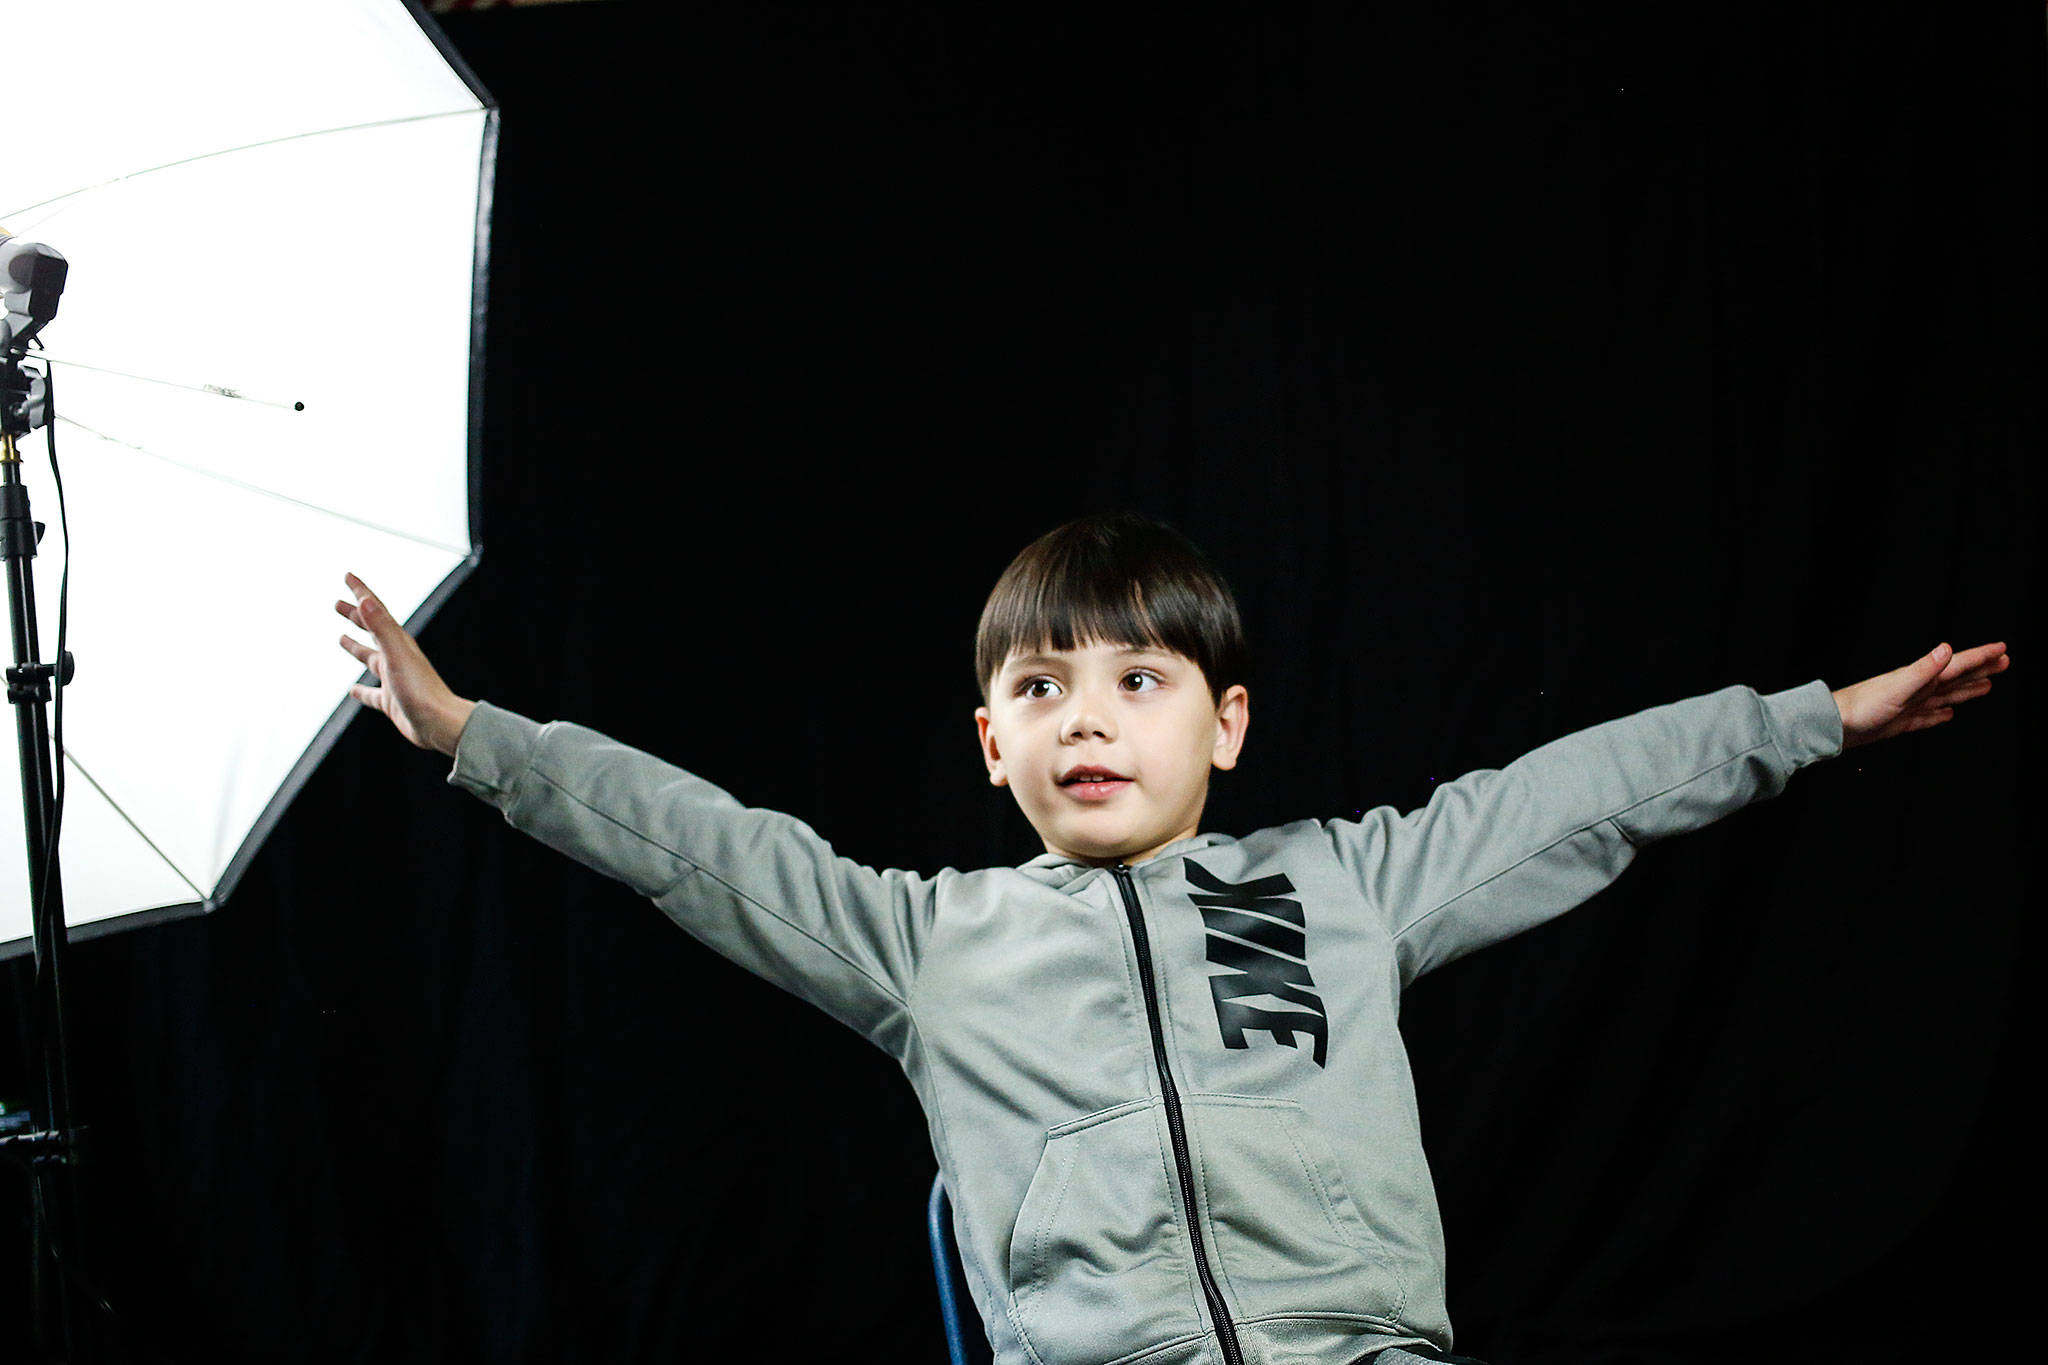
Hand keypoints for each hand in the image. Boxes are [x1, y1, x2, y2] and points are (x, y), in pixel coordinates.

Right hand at [335, 572, 475, 755]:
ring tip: (341, 638)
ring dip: (356, 647)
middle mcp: (396, 658)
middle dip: (355, 615)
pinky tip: (353, 690)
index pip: (376, 610)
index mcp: (398, 643)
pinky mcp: (393, 701)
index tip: (348, 576)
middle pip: (373, 631)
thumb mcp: (396, 655)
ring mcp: (395, 680)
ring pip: (371, 659)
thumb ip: (382, 628)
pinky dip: (361, 690)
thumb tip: (366, 600)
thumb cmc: (421, 691)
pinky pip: (372, 693)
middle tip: (337, 604)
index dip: (361, 592)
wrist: (441, 724)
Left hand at [1830, 640, 2009, 752]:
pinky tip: (1948, 713)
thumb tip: (1947, 648)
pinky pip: (1928, 716)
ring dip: (1967, 690)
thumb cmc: (1862, 706)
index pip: (1958, 664)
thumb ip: (1924, 669)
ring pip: (1946, 695)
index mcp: (1920, 678)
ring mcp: (1910, 705)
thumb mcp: (1898, 687)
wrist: (1835, 725)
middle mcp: (1917, 688)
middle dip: (1981, 670)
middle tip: (2004, 662)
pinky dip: (1941, 714)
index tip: (2002, 649)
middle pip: (1957, 677)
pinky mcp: (1901, 721)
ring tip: (1987, 685)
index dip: (1981, 657)